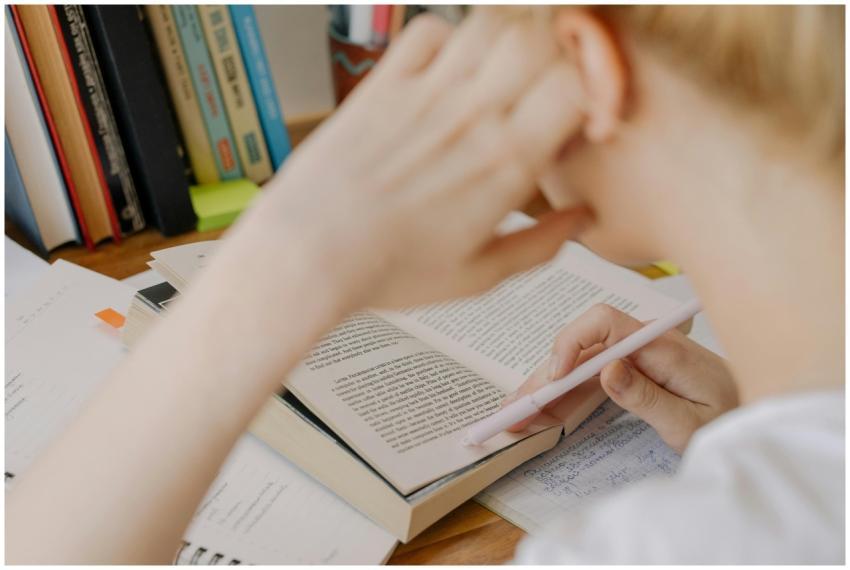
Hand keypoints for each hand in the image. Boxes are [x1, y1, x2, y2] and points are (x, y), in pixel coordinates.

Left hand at [227, 10, 591, 309]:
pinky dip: (448, 38)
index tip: (583, 112)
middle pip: (541, 39)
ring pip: (491, 24)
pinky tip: (448, 71)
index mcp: (504, 163)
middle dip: (559, 54)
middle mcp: (470, 117)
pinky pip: (429, 32)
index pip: (578, 85)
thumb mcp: (477, 276)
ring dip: (508, 40)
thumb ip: (538, 246)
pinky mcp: (383, 84)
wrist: (308, 252)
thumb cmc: (386, 270)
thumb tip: (577, 224)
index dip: (593, 89)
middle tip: (548, 82)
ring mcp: (425, 93)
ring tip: (501, 75)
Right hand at [506, 304, 738, 452]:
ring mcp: (635, 356)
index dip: (571, 343)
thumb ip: (648, 397)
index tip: (554, 377)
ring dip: (547, 388)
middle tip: (514, 408)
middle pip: (581, 346)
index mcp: (661, 346)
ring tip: (516, 415)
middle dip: (544, 375)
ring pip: (579, 364)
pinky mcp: (632, 371)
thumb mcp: (692, 422)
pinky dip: (565, 396)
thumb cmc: (732, 419)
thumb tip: (606, 370)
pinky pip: (590, 378)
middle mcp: (643, 343)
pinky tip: (541, 411)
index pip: (605, 322)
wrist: (760, 416)